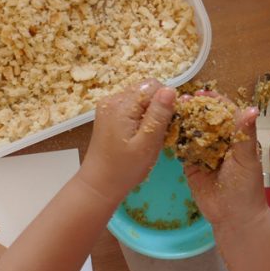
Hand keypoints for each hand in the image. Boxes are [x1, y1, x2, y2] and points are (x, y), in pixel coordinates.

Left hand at [79, 79, 175, 203]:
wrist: (99, 184)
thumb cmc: (125, 169)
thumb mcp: (147, 144)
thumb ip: (159, 115)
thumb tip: (170, 90)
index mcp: (121, 105)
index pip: (153, 86)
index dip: (164, 102)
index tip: (165, 124)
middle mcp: (112, 99)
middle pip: (145, 89)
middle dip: (157, 107)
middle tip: (156, 133)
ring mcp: (108, 106)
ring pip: (139, 98)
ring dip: (148, 113)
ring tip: (146, 136)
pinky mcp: (108, 114)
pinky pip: (131, 106)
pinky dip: (139, 117)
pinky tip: (137, 135)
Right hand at [183, 93, 269, 231]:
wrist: (234, 217)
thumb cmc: (246, 187)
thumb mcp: (246, 158)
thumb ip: (244, 134)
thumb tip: (252, 108)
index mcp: (236, 137)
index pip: (225, 113)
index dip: (214, 101)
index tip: (202, 93)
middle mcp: (219, 142)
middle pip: (205, 119)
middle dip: (194, 109)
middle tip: (182, 100)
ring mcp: (204, 153)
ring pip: (192, 132)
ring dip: (183, 121)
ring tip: (171, 110)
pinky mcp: (191, 165)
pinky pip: (182, 149)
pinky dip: (175, 139)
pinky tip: (165, 128)